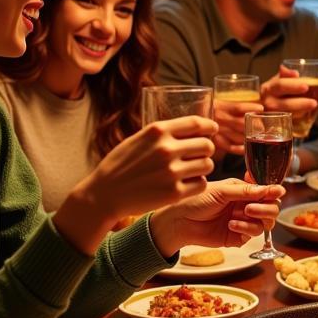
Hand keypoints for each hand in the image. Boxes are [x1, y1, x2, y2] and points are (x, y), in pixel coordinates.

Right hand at [87, 115, 216, 220]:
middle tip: (199, 155)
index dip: (209, 126)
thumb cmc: (121, 165)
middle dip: (206, 149)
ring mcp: (171, 172)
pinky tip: (186, 184)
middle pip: (207, 145)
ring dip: (203, 167)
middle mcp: (166, 149)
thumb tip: (194, 127)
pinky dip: (197, 184)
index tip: (213, 129)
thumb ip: (163, 133)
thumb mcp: (138, 139)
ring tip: (191, 170)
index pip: (196, 123)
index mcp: (157, 131)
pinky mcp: (174, 193)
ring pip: (207, 165)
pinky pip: (201, 184)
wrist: (104, 194)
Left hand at [150, 179, 284, 255]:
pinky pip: (252, 235)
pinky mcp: (238, 237)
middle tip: (250, 208)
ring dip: (254, 220)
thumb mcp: (222, 191)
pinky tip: (231, 225)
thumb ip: (248, 191)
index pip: (268, 192)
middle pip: (271, 209)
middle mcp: (246, 206)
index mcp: (243, 191)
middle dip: (265, 209)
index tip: (277, 192)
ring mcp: (243, 222)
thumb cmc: (196, 200)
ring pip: (265, 224)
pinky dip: (245, 229)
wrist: (178, 221)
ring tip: (236, 217)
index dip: (273, 192)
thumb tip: (274, 188)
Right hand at [212, 97, 264, 157]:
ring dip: (251, 137)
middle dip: (255, 125)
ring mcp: (217, 132)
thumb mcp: (216, 102)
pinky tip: (247, 148)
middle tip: (264, 126)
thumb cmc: (207, 111)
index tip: (261, 108)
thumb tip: (255, 103)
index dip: (250, 107)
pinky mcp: (216, 142)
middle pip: (241, 123)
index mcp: (220, 106)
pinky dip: (240, 149)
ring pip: (238, 136)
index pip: (238, 107)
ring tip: (260, 136)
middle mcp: (219, 119)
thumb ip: (231, 105)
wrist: (190, 121)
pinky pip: (231, 147)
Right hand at [261, 65, 316, 117]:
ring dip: (301, 111)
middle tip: (314, 103)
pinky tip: (306, 115)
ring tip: (313, 106)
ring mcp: (270, 115)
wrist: (264, 107)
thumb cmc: (274, 92)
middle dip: (301, 103)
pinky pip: (288, 122)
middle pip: (285, 103)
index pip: (280, 85)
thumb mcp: (277, 81)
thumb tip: (295, 73)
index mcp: (268, 88)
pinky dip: (298, 119)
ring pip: (287, 114)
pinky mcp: (274, 124)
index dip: (293, 85)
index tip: (306, 86)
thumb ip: (286, 75)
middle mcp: (267, 102)